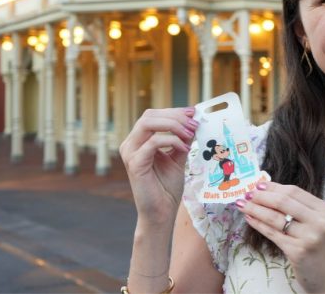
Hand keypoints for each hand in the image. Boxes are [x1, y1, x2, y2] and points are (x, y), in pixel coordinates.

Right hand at [119, 107, 197, 227]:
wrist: (161, 212)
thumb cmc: (167, 187)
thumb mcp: (178, 157)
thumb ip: (183, 139)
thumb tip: (193, 121)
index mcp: (139, 141)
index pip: (153, 115)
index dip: (174, 111)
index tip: (193, 113)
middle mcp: (130, 144)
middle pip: (150, 115)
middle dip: (175, 116)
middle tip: (194, 123)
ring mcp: (130, 153)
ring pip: (148, 124)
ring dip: (173, 125)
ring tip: (190, 133)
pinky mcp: (135, 163)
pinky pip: (153, 142)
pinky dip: (172, 141)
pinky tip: (184, 148)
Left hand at [236, 182, 324, 292]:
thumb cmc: (322, 250)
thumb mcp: (319, 225)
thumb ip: (302, 210)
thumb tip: (271, 192)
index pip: (295, 191)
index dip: (274, 186)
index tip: (258, 184)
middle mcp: (319, 221)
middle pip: (284, 201)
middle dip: (261, 195)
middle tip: (246, 193)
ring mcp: (309, 236)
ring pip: (275, 217)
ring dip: (255, 209)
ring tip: (242, 204)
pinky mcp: (298, 251)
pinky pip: (273, 233)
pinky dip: (258, 224)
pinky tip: (249, 219)